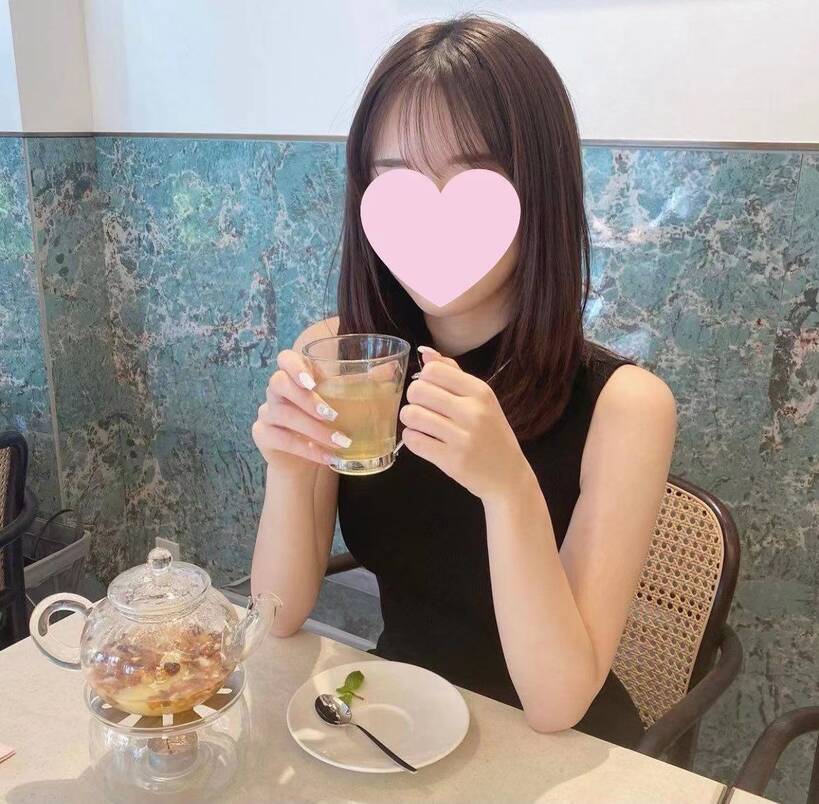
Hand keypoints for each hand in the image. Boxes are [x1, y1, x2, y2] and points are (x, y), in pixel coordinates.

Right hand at [252, 349, 352, 468]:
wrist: (309, 456)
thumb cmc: (326, 420)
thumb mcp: (344, 400)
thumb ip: (363, 382)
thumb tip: (391, 367)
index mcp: (296, 375)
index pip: (285, 358)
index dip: (295, 367)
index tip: (313, 382)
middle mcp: (277, 390)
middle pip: (279, 383)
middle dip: (307, 399)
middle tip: (332, 415)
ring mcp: (267, 412)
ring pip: (283, 413)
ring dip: (314, 429)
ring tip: (341, 441)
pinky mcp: (263, 434)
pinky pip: (282, 439)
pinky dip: (308, 449)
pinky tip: (328, 456)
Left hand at [398, 347, 531, 500]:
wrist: (508, 476)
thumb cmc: (492, 435)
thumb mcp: (482, 401)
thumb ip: (454, 375)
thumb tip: (426, 353)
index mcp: (480, 391)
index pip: (433, 370)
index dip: (424, 380)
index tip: (431, 392)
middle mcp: (473, 411)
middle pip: (417, 390)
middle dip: (413, 400)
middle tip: (423, 410)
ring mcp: (462, 437)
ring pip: (412, 415)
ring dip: (410, 420)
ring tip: (421, 425)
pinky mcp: (451, 460)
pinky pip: (413, 441)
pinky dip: (412, 439)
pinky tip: (423, 441)